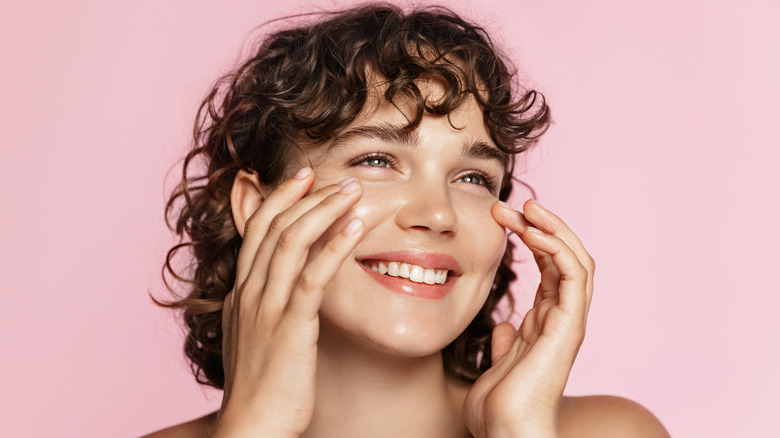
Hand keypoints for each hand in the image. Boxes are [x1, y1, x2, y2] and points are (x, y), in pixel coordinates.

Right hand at [212, 169, 364, 437]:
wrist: (251, 427)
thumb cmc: (260, 387)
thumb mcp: (254, 337)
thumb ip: (264, 306)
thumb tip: (280, 287)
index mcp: (241, 292)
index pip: (257, 229)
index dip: (280, 198)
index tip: (304, 178)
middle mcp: (249, 292)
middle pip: (273, 225)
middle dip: (305, 195)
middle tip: (335, 176)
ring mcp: (267, 307)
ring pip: (291, 241)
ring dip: (323, 209)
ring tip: (352, 191)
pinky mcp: (290, 327)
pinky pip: (312, 276)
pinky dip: (334, 246)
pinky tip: (355, 228)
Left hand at [463, 199, 594, 437]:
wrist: (505, 433)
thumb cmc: (500, 406)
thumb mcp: (498, 364)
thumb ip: (507, 343)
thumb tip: (505, 325)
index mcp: (546, 323)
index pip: (550, 267)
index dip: (532, 238)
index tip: (505, 217)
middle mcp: (561, 319)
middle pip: (564, 258)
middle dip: (541, 226)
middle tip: (513, 205)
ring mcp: (568, 322)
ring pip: (576, 260)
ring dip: (552, 229)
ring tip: (527, 208)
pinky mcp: (569, 327)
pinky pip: (573, 277)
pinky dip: (558, 249)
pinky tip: (534, 233)